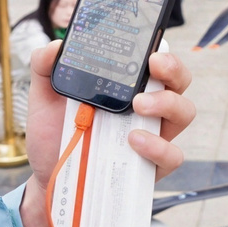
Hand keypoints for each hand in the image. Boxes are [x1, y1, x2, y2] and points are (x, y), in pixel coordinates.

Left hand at [19, 43, 196, 226]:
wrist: (48, 179)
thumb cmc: (54, 136)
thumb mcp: (43, 99)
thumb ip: (44, 68)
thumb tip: (55, 47)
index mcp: (127, 86)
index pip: (156, 60)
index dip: (162, 50)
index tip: (151, 47)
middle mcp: (146, 107)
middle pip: (180, 81)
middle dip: (174, 69)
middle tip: (153, 67)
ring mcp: (153, 136)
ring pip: (184, 112)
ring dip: (167, 103)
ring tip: (138, 106)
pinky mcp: (152, 166)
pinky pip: (173, 154)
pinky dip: (158, 146)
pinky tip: (134, 141)